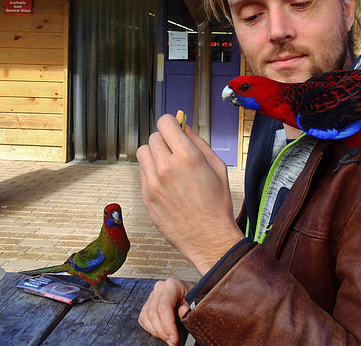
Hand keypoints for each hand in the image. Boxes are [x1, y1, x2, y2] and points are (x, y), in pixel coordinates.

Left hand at [137, 114, 243, 274]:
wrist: (208, 237)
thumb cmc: (217, 205)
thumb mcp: (218, 168)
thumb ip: (199, 144)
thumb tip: (185, 129)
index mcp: (188, 157)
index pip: (165, 123)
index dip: (172, 123)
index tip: (175, 128)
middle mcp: (166, 167)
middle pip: (153, 137)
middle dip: (164, 140)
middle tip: (175, 150)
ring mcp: (153, 183)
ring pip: (143, 153)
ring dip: (154, 154)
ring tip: (167, 164)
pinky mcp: (146, 197)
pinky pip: (142, 173)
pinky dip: (151, 171)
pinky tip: (165, 181)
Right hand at [139, 278, 194, 344]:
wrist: (189, 295)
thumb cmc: (193, 298)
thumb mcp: (196, 302)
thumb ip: (190, 308)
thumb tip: (182, 311)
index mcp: (172, 284)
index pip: (164, 307)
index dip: (168, 325)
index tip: (174, 339)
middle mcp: (159, 287)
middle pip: (154, 313)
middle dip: (163, 331)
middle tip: (173, 342)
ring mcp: (152, 295)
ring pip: (147, 317)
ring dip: (157, 332)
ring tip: (169, 338)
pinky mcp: (147, 304)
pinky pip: (143, 319)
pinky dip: (151, 329)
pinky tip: (162, 332)